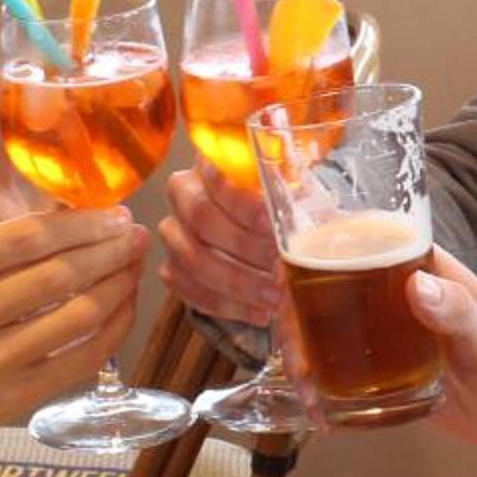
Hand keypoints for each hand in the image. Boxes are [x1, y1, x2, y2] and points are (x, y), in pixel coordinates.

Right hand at [0, 195, 147, 453]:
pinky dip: (113, 328)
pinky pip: (82, 359)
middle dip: (108, 250)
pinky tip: (123, 305)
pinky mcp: (12, 401)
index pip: (24, 238)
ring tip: (132, 264)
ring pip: (78, 318)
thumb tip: (65, 198)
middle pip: (56, 277)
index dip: (80, 223)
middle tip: (133, 234)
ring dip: (118, 285)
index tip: (111, 214)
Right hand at [158, 166, 281, 324]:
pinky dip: (227, 306)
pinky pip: (189, 290)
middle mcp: (184, 193)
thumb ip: (293, 192)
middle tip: (278, 267)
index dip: (243, 202)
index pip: (217, 177)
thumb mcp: (292, 191)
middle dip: (244, 247)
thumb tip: (303, 205)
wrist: (263, 236)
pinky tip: (258, 313)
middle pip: (201, 218)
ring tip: (274, 298)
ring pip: (192, 259)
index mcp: (212, 164)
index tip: (271, 223)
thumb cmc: (278, 208)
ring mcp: (174, 232)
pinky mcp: (173, 268)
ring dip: (237, 283)